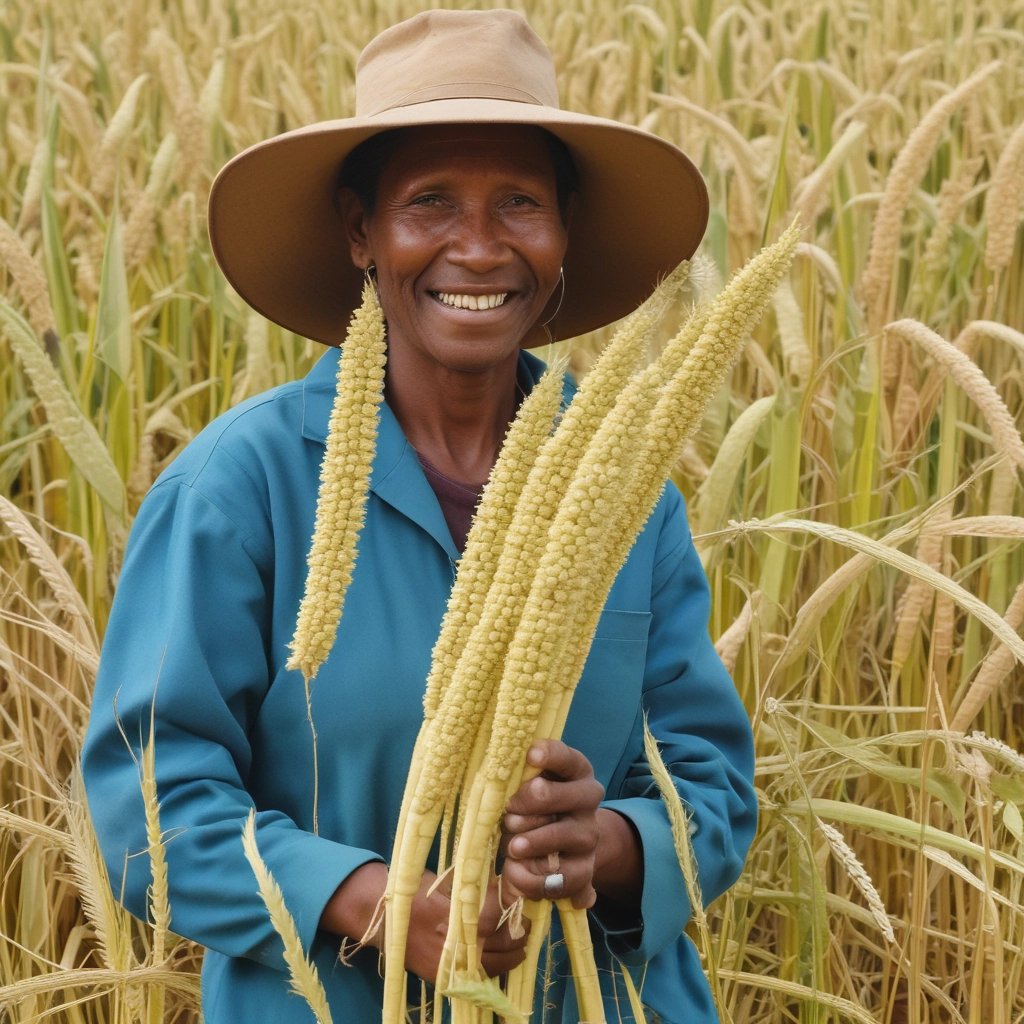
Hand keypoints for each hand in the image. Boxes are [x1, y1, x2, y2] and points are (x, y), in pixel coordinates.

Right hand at [320, 863, 528, 983]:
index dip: (511, 909)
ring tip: (520, 944)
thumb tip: (502, 887)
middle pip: (501, 943)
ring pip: (494, 966)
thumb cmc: (413, 891)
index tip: (519, 900)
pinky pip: (477, 978)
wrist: (380, 917)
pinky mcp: (442, 977)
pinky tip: (501, 960)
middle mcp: (453, 942)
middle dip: (519, 933)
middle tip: (527, 924)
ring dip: (512, 956)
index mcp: (453, 914)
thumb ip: (472, 888)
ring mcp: (448, 963)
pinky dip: (492, 970)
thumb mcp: (444, 882)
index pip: (495, 915)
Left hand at [501, 740, 604, 908]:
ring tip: (513, 846)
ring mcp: (589, 835)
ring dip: (529, 841)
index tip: (530, 755)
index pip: (565, 757)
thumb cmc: (533, 805)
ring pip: (558, 835)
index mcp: (576, 769)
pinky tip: (515, 871)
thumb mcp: (528, 785)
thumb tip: (512, 773)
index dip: (549, 755)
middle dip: (527, 803)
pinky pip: (556, 877)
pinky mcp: (584, 870)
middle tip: (509, 813)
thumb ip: (520, 776)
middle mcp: (588, 798)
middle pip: (554, 795)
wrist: (562, 845)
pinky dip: (529, 876)